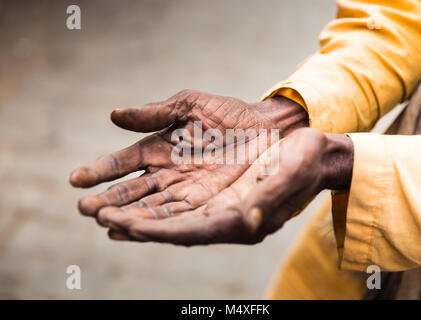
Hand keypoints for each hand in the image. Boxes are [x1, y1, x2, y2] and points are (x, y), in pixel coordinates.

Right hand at [69, 90, 307, 220]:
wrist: (264, 128)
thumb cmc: (227, 114)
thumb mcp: (189, 105)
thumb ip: (155, 113)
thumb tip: (114, 115)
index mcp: (159, 148)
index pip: (124, 162)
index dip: (101, 170)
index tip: (76, 179)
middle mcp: (166, 173)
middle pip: (132, 191)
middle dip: (108, 199)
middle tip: (84, 208)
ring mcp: (184, 190)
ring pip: (149, 208)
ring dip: (126, 216)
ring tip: (103, 221)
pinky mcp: (204, 204)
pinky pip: (176, 218)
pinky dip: (154, 225)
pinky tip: (133, 231)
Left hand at [97, 128, 353, 244]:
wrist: (304, 147)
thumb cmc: (302, 163)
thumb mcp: (290, 176)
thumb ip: (268, 199)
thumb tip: (245, 222)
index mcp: (238, 220)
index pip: (189, 231)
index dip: (157, 230)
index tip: (124, 225)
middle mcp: (218, 215)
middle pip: (167, 223)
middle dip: (131, 220)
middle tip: (96, 214)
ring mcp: (211, 201)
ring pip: (163, 210)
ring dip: (131, 209)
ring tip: (96, 207)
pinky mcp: (207, 186)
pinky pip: (171, 196)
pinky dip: (147, 199)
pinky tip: (124, 201)